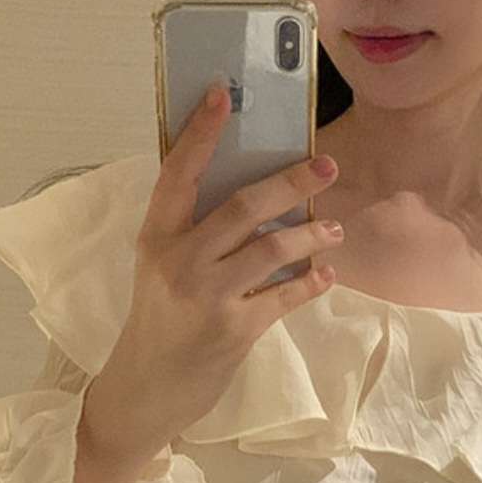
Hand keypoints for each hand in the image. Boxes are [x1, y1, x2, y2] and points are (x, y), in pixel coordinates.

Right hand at [82, 81, 345, 465]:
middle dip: (291, 182)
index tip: (223, 94)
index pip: (178, 173)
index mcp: (157, 237)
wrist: (147, 389)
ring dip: (311, 235)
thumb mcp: (161, 271)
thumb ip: (194, 236)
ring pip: (273, 248)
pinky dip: (311, 282)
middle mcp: (181, 260)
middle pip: (244, 206)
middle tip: (326, 167)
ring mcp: (209, 295)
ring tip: (334, 230)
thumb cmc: (159, 324)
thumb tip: (253, 199)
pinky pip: (285, 296)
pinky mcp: (236, 329)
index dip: (200, 133)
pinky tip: (327, 273)